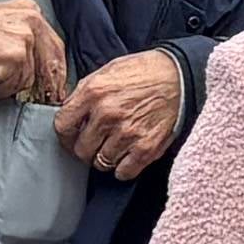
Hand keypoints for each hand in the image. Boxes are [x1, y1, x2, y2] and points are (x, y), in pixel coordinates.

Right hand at [0, 0, 72, 108]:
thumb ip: (19, 37)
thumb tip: (36, 64)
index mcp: (29, 10)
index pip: (55, 47)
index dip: (54, 71)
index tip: (54, 86)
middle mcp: (31, 21)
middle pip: (49, 65)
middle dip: (43, 84)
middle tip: (34, 95)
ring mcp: (23, 39)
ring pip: (27, 79)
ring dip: (6, 85)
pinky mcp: (14, 57)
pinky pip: (11, 87)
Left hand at [62, 50, 185, 176]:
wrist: (180, 77)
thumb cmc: (145, 72)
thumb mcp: (108, 71)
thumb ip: (85, 93)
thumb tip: (71, 114)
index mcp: (94, 92)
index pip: (62, 126)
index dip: (66, 134)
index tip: (72, 136)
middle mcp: (107, 114)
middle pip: (81, 149)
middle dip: (86, 147)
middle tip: (96, 142)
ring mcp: (127, 133)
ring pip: (101, 163)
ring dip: (106, 157)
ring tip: (116, 145)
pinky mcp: (146, 148)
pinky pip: (123, 172)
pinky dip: (123, 167)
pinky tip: (128, 154)